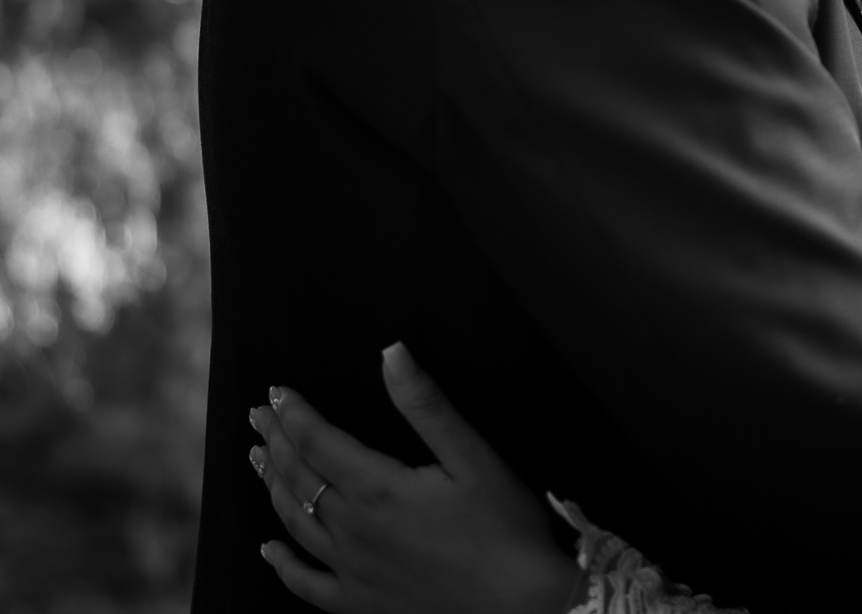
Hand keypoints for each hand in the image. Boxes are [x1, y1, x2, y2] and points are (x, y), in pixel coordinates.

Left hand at [249, 342, 580, 613]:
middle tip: (259, 416)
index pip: (318, 441)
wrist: (521, 605)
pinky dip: (284, 565)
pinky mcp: (362, 602)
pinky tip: (270, 550)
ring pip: (294, 522)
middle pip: (299, 477)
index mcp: (377, 488)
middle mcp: (352, 529)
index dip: (295, 414)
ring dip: (272, 487)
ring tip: (259, 460)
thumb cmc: (505, 528)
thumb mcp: (473, 456)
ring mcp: (352, 570)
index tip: (277, 392)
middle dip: (276, 442)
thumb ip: (426, 405)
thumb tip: (392, 353)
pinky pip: (307, 585)